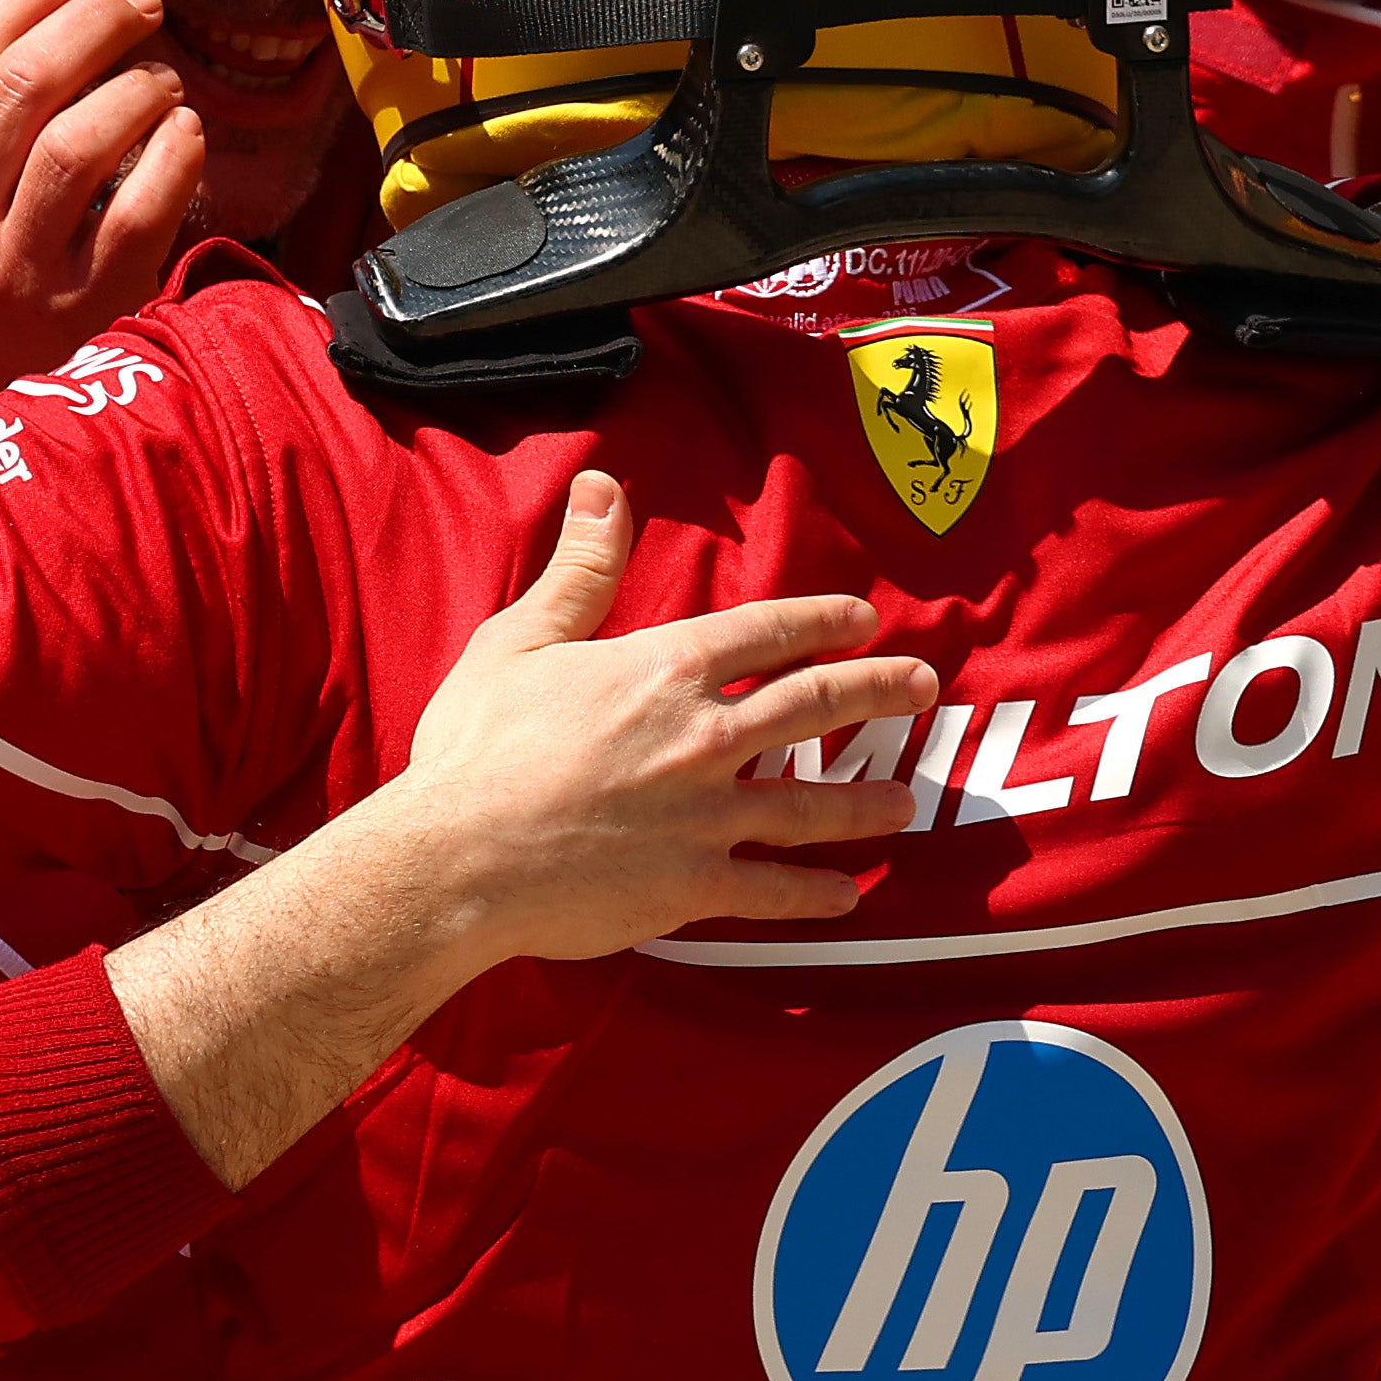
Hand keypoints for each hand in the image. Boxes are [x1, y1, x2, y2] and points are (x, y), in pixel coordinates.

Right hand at [0, 0, 206, 397]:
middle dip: (92, 22)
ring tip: (161, 78)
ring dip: (134, 87)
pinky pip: (137, 212)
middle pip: (21, 87)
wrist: (15, 364)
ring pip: (77, 145)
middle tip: (140, 3)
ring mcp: (17, 271)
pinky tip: (185, 128)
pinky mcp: (87, 303)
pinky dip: (173, 156)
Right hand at [108, 476, 934, 1186]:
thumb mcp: (521, 640)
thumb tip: (602, 485)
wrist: (457, 857)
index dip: (821, 621)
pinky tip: (847, 895)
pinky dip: (814, 893)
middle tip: (923, 687)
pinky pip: (772, 890)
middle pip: (813, 706)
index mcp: (665, 669)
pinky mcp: (693, 885)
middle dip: (877, 691)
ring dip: (866, 802)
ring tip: (907, 802)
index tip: (864, 618)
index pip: (766, 632)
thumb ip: (579, 569)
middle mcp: (703, 737)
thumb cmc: (478, 748)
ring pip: (811, 805)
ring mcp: (706, 816)